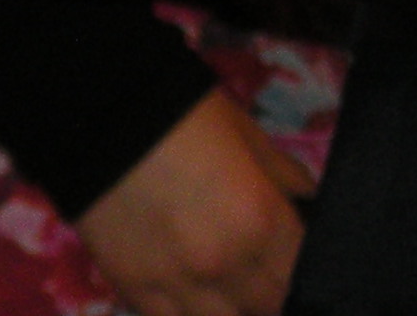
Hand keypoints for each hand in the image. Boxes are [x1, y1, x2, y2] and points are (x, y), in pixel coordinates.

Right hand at [73, 87, 311, 315]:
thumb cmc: (190, 119)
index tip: (300, 265)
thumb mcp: (252, 139)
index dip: (306, 273)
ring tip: (233, 293)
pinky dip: (186, 315)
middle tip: (268, 278)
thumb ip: (285, 178)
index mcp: (261, 222)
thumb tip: (309, 201)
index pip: (302, 275)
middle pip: (266, 308)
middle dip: (273, 296)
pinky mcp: (132, 291)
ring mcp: (174, 286)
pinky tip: (193, 299)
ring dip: (232, 311)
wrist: (107, 121)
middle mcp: (223, 265)